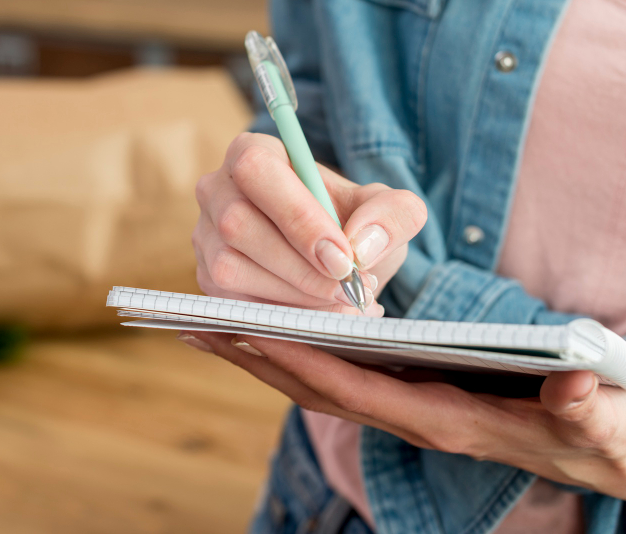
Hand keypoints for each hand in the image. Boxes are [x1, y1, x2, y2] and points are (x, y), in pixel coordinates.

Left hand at [188, 332, 625, 499]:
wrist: (600, 456)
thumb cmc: (596, 434)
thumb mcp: (601, 424)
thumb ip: (587, 411)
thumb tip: (570, 387)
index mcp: (442, 421)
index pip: (355, 391)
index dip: (301, 362)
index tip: (249, 332)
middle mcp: (408, 421)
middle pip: (314, 389)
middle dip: (255, 358)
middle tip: (195, 324)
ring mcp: (400, 411)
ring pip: (314, 383)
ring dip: (258, 357)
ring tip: (203, 325)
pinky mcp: (402, 399)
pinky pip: (331, 378)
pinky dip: (287, 356)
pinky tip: (256, 333)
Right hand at [193, 133, 426, 314]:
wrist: (334, 254)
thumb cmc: (353, 221)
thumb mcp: (388, 210)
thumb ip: (393, 214)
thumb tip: (362, 244)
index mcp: (252, 151)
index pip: (256, 171)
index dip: (297, 217)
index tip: (342, 257)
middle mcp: (216, 188)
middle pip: (236, 224)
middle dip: (298, 267)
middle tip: (350, 289)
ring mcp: (204, 233)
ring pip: (229, 267)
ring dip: (291, 294)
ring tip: (340, 301)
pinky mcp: (205, 274)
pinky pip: (230, 300)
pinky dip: (278, 314)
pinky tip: (317, 312)